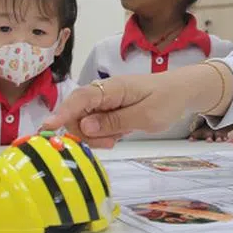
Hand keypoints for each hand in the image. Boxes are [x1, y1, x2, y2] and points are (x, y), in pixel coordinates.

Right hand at [42, 64, 224, 144]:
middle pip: (78, 112)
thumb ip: (114, 121)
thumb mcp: (145, 115)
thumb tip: (84, 125)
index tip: (48, 127)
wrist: (184, 92)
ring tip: (117, 140)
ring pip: (86, 121)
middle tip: (109, 144)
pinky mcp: (112, 110)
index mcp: (113, 88)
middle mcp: (106, 92)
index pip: (81, 98)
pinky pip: (97, 123)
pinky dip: (103, 133)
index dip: (63, 112)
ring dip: (95, 135)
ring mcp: (108, 101)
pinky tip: (118, 136)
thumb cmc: (168, 100)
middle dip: (85, 132)